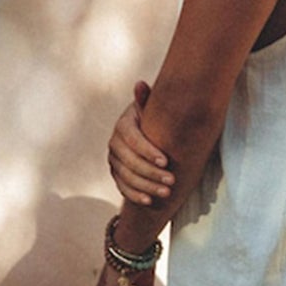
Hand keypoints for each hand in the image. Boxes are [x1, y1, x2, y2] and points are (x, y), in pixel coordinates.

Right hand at [109, 81, 174, 204]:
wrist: (150, 132)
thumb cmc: (156, 119)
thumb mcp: (154, 109)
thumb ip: (148, 101)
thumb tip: (140, 85)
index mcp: (123, 125)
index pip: (132, 140)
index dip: (148, 151)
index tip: (166, 161)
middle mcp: (114, 143)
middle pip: (129, 162)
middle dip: (151, 173)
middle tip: (172, 180)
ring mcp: (114, 160)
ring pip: (126, 176)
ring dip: (146, 186)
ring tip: (167, 192)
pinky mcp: (116, 174)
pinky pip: (122, 187)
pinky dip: (135, 195)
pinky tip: (150, 201)